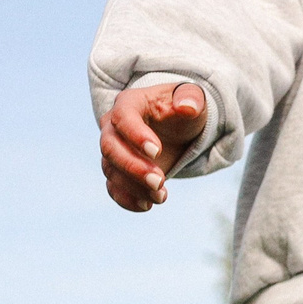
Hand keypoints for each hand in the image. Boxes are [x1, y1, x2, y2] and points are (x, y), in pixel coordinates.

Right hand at [100, 82, 209, 211]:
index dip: (136, 134)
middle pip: (110, 148)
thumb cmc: (182, 107)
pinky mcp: (120, 170)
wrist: (176, 125)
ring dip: (133, 187)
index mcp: (129, 104)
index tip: (157, 151)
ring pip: (111, 170)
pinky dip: (126, 199)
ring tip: (161, 196)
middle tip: (159, 181)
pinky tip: (147, 206)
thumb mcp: (192, 97)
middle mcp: (114, 127)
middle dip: (133, 167)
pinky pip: (113, 187)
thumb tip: (187, 107)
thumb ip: (191, 97)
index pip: (123, 117)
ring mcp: (114, 150)